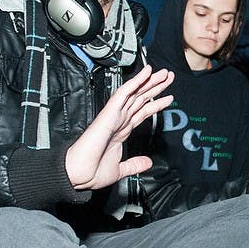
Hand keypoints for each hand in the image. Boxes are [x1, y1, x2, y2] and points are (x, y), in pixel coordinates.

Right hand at [66, 66, 173, 189]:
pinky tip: (146, 73)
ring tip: (165, 73)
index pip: (142, 113)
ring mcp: (114, 115)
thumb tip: (147, 163)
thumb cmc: (92, 172)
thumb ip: (134, 164)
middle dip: (156, 87)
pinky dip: (135, 82)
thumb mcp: (120, 169)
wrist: (79, 174)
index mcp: (121, 131)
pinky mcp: (109, 113)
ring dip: (150, 81)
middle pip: (141, 99)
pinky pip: (123, 93)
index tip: (169, 98)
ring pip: (135, 93)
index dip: (156, 104)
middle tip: (169, 77)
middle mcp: (118, 120)